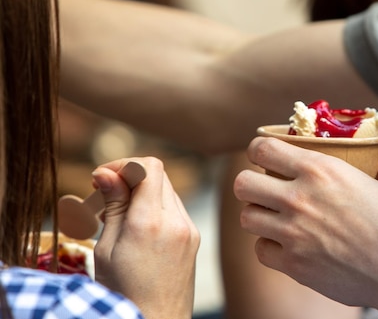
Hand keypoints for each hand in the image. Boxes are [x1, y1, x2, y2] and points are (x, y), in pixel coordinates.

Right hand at [91, 157, 199, 318]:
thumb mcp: (107, 248)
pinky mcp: (194, 237)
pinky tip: (138, 227)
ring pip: (167, 190)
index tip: (101, 179)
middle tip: (106, 195)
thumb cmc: (123, 293)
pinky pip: (176, 208)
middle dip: (130, 177)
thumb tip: (106, 172)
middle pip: (158, 175)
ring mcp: (190, 229)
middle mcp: (177, 221)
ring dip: (143, 192)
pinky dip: (156, 207)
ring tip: (119, 214)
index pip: (148, 166)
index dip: (123, 165)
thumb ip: (113, 206)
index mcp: (150, 222)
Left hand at [234, 137, 377, 318]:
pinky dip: (269, 247)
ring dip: (259, 215)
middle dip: (250, 184)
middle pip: (243, 183)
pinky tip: (287, 245)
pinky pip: (261, 251)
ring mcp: (293, 233)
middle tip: (266, 189)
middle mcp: (299, 198)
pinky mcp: (294, 265)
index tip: (264, 156)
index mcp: (320, 169)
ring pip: (247, 217)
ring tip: (275, 218)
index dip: (259, 150)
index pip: (263, 149)